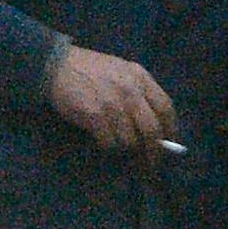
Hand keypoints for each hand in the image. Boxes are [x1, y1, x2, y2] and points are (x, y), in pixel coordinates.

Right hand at [45, 42, 176, 152]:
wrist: (57, 66)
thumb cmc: (90, 69)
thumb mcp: (121, 71)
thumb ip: (139, 90)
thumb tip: (154, 124)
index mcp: (140, 77)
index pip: (165, 107)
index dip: (170, 129)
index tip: (168, 143)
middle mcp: (130, 91)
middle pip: (152, 129)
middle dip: (153, 151)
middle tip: (150, 163)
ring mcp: (113, 104)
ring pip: (130, 140)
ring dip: (127, 150)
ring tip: (122, 151)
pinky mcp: (95, 116)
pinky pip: (109, 142)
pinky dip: (109, 148)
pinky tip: (104, 143)